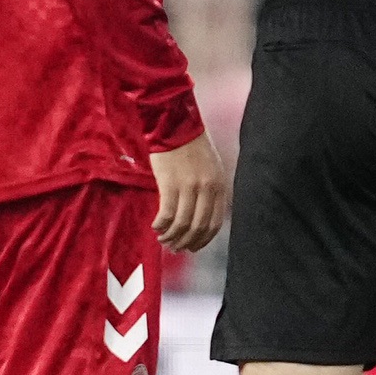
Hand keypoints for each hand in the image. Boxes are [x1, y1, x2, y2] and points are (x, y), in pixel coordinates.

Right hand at [151, 134, 229, 252]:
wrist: (175, 126)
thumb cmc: (192, 147)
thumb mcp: (212, 169)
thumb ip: (211, 191)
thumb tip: (202, 218)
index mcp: (220, 186)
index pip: (215, 224)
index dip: (202, 240)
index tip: (192, 247)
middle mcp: (207, 189)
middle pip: (198, 227)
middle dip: (185, 242)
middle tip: (174, 247)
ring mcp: (190, 187)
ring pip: (182, 224)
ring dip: (171, 236)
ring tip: (163, 239)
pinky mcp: (170, 184)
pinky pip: (167, 214)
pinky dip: (161, 225)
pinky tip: (155, 226)